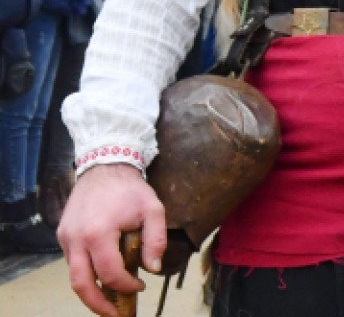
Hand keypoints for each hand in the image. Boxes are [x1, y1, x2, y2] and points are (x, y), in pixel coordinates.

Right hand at [58, 163, 165, 316]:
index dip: (126, 286)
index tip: (141, 286)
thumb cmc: (130, 188)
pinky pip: (72, 262)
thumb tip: (153, 269)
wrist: (104, 166)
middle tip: (115, 314)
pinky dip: (86, 274)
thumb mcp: (153, 210)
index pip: (109, 273)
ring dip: (90, 292)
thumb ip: (156, 240)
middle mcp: (76, 239)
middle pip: (81, 284)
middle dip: (98, 304)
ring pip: (73, 276)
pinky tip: (101, 278)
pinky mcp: (63, 235)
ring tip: (108, 303)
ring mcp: (66, 238)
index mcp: (98, 233)